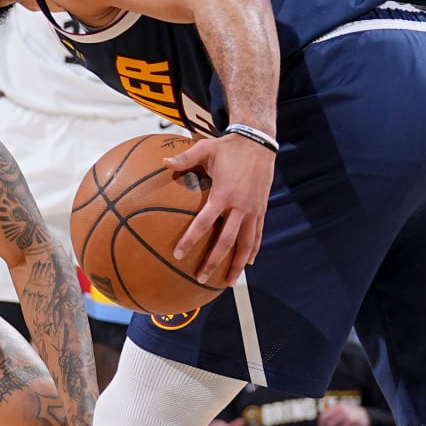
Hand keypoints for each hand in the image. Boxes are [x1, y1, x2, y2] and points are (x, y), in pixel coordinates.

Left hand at [165, 133, 276, 286]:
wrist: (258, 142)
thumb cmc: (228, 147)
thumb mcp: (206, 148)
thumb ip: (185, 158)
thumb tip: (163, 162)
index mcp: (223, 194)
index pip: (204, 222)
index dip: (191, 240)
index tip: (178, 254)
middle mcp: (240, 206)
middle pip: (226, 241)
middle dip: (214, 262)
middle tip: (200, 277)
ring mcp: (253, 210)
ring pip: (246, 244)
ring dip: (237, 264)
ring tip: (229, 282)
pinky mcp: (262, 210)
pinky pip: (257, 235)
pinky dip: (253, 251)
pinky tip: (248, 263)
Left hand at [316, 402, 370, 425]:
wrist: (368, 416)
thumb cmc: (354, 415)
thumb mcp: (342, 412)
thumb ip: (333, 415)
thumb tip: (322, 424)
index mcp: (336, 407)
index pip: (323, 416)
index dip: (320, 424)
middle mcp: (339, 409)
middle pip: (325, 421)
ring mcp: (345, 414)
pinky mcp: (350, 421)